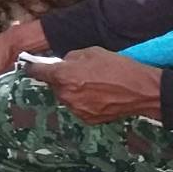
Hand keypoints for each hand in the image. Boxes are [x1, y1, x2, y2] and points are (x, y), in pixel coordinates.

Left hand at [25, 47, 162, 124]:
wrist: (141, 91)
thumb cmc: (119, 68)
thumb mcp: (92, 52)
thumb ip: (71, 57)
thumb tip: (62, 62)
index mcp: (64, 76)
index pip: (38, 72)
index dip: (33, 68)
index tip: (30, 66)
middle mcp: (67, 95)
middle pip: (54, 86)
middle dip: (61, 79)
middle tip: (78, 73)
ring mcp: (76, 109)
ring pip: (66, 97)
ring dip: (72, 91)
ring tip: (93, 84)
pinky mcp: (87, 119)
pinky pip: (77, 108)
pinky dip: (83, 102)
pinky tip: (98, 95)